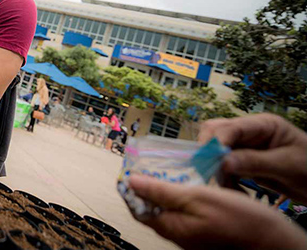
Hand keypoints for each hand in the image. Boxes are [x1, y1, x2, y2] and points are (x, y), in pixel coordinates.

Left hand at [129, 175, 306, 249]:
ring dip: (168, 189)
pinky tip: (193, 184)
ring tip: (173, 170)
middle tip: (153, 164)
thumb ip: (162, 192)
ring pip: (169, 208)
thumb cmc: (239, 221)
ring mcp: (190, 234)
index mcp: (170, 226)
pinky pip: (185, 211)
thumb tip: (131, 183)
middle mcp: (177, 234)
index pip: (137, 206)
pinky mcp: (203, 231)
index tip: (132, 168)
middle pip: (152, 207)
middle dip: (149, 185)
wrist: (273, 240)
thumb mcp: (197, 198)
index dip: (132, 186)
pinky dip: (185, 196)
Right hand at [199, 114, 306, 202]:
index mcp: (263, 124)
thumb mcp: (287, 165)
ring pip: (215, 152)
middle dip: (210, 153)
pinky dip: (225, 180)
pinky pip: (223, 167)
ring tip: (230, 189)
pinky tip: (237, 191)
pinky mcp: (243, 162)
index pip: (230, 127)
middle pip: (215, 133)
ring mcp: (245, 146)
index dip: (216, 143)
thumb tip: (223, 163)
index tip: (211, 163)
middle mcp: (249, 132)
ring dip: (217, 171)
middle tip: (212, 175)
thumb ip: (255, 162)